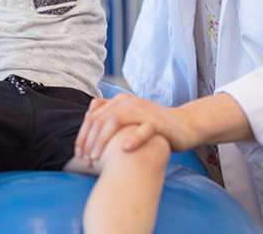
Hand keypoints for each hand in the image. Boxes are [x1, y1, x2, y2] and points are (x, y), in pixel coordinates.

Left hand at [75, 93, 193, 164]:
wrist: (184, 125)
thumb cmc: (151, 126)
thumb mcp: (128, 120)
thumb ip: (109, 119)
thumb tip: (87, 126)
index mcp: (119, 102)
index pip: (93, 117)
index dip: (82, 136)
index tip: (79, 154)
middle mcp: (128, 102)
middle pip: (101, 119)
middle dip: (90, 141)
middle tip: (86, 160)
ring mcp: (143, 111)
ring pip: (116, 120)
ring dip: (103, 140)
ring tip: (97, 157)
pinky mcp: (159, 122)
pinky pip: (144, 129)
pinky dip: (133, 138)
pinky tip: (124, 149)